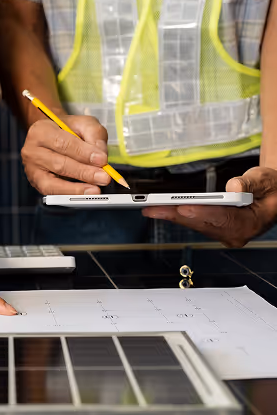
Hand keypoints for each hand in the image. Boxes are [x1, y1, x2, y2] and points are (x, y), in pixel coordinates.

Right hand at [21, 115, 110, 194]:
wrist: (52, 137)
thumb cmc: (66, 130)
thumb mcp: (83, 123)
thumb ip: (94, 134)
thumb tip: (100, 155)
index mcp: (40, 131)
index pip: (63, 143)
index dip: (84, 153)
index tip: (102, 160)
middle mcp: (31, 151)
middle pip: (59, 164)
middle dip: (84, 172)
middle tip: (103, 177)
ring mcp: (32, 169)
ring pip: (54, 183)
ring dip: (77, 188)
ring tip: (95, 189)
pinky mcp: (36, 183)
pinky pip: (53, 193)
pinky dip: (70, 194)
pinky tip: (84, 193)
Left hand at [142, 167, 276, 246]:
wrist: (273, 197)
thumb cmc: (270, 189)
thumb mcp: (265, 180)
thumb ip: (250, 183)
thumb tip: (233, 186)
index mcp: (249, 224)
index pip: (221, 218)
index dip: (200, 213)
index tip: (182, 208)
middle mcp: (234, 234)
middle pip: (200, 223)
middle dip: (173, 214)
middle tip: (151, 209)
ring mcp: (224, 234)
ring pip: (193, 224)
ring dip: (171, 216)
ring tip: (150, 209)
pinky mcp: (215, 229)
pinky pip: (194, 223)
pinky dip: (178, 215)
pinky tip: (162, 210)